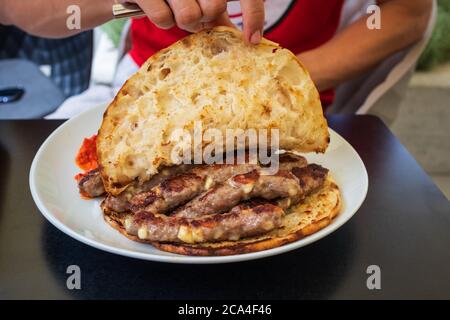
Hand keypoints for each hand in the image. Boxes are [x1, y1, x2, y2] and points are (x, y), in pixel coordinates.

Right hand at [120, 0, 264, 43]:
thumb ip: (217, 12)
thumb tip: (247, 39)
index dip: (253, 15)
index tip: (252, 40)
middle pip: (215, 7)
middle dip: (203, 18)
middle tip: (191, 12)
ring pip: (189, 16)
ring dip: (180, 21)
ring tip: (172, 9)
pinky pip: (164, 18)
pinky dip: (160, 21)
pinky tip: (154, 8)